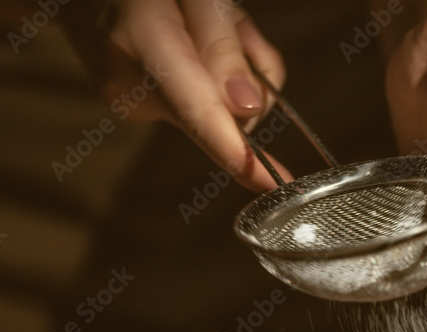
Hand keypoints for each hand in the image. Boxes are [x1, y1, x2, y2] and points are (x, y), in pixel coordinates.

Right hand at [62, 0, 288, 190]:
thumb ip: (222, 44)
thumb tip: (249, 107)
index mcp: (143, 42)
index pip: (199, 111)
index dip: (237, 152)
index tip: (269, 184)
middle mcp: (130, 84)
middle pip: (222, 115)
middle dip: (249, 78)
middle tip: (233, 25)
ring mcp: (129, 102)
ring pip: (218, 111)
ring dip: (232, 72)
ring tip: (202, 25)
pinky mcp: (136, 108)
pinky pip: (201, 106)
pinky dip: (211, 78)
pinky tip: (187, 44)